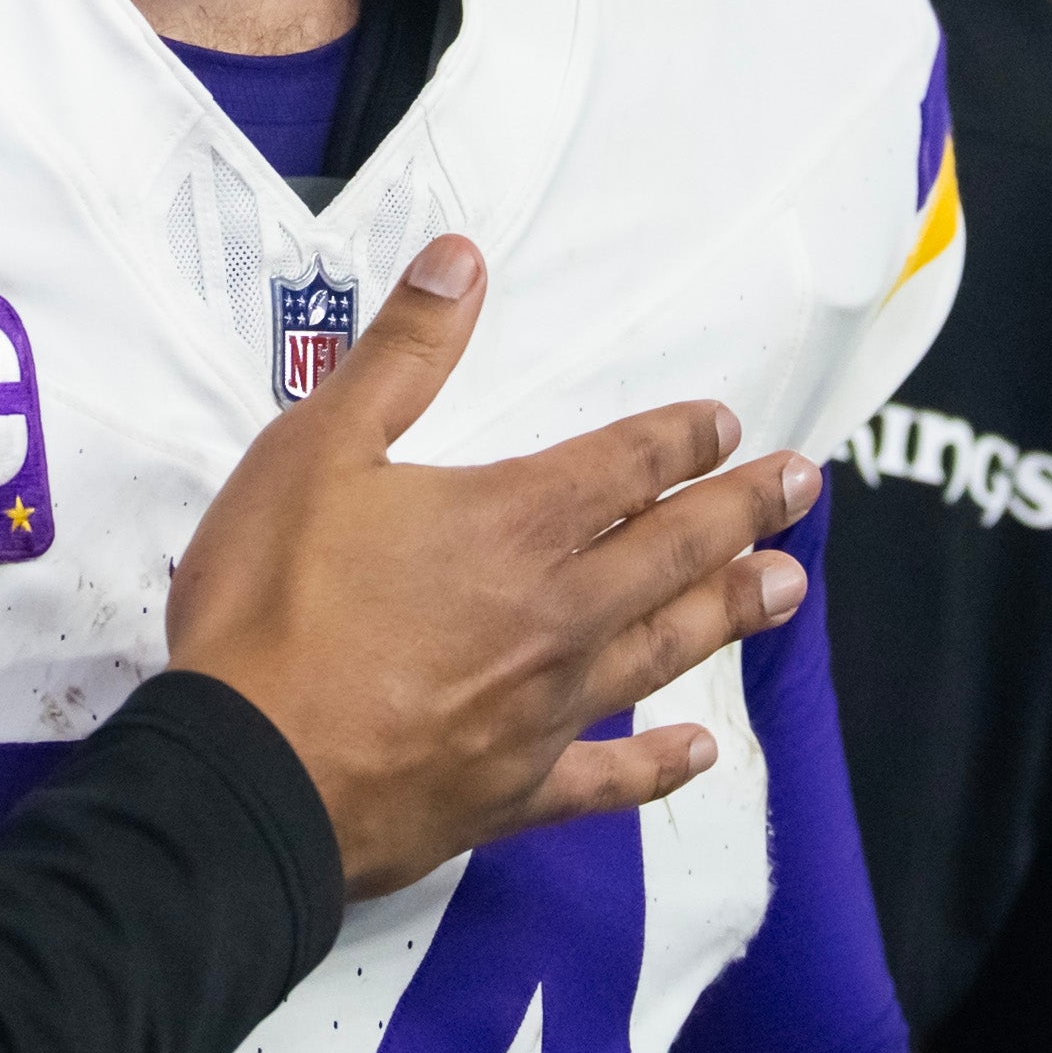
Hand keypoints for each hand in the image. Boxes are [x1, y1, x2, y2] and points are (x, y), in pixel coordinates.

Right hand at [163, 233, 818, 897]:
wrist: (248, 772)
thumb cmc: (271, 606)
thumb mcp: (317, 449)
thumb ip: (401, 356)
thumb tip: (462, 261)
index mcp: (512, 523)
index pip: (625, 466)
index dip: (680, 439)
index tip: (726, 422)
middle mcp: (554, 614)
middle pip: (672, 552)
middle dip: (741, 511)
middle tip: (803, 487)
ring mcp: (543, 709)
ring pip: (663, 651)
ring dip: (728, 614)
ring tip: (786, 588)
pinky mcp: (515, 791)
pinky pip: (607, 779)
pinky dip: (657, 768)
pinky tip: (699, 757)